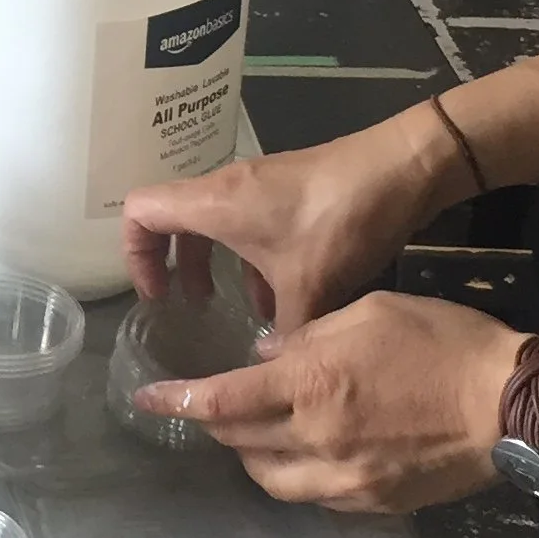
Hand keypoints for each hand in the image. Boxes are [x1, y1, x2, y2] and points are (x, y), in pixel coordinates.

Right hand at [123, 101, 463, 330]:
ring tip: (230, 305)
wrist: (402, 167)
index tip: (157, 295)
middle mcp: (227, 187)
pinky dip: (252, 256)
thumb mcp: (308, 287)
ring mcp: (259, 184)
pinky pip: (250, 222)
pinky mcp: (289, 188)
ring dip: (214, 261)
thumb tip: (273, 369)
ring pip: (215, 222)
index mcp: (214, 203)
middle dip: (173, 263)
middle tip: (183, 304)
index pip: (140, 212)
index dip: (136, 255)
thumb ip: (282, 333)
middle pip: (173, 218)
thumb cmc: (340, 221)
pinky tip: (282, 294)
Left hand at [136, 289, 520, 513]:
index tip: (144, 399)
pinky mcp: (372, 502)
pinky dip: (294, 473)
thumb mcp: (368, 312)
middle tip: (204, 406)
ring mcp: (345, 479)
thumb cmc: (443, 341)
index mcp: (312, 385)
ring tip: (252, 431)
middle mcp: (317, 439)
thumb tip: (265, 359)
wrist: (510, 405)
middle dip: (212, 424)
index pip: (222, 401)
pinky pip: (313, 494)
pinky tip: (304, 453)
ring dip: (249, 454)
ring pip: (269, 478)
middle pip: (238, 441)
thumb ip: (308, 336)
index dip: (176, 401)